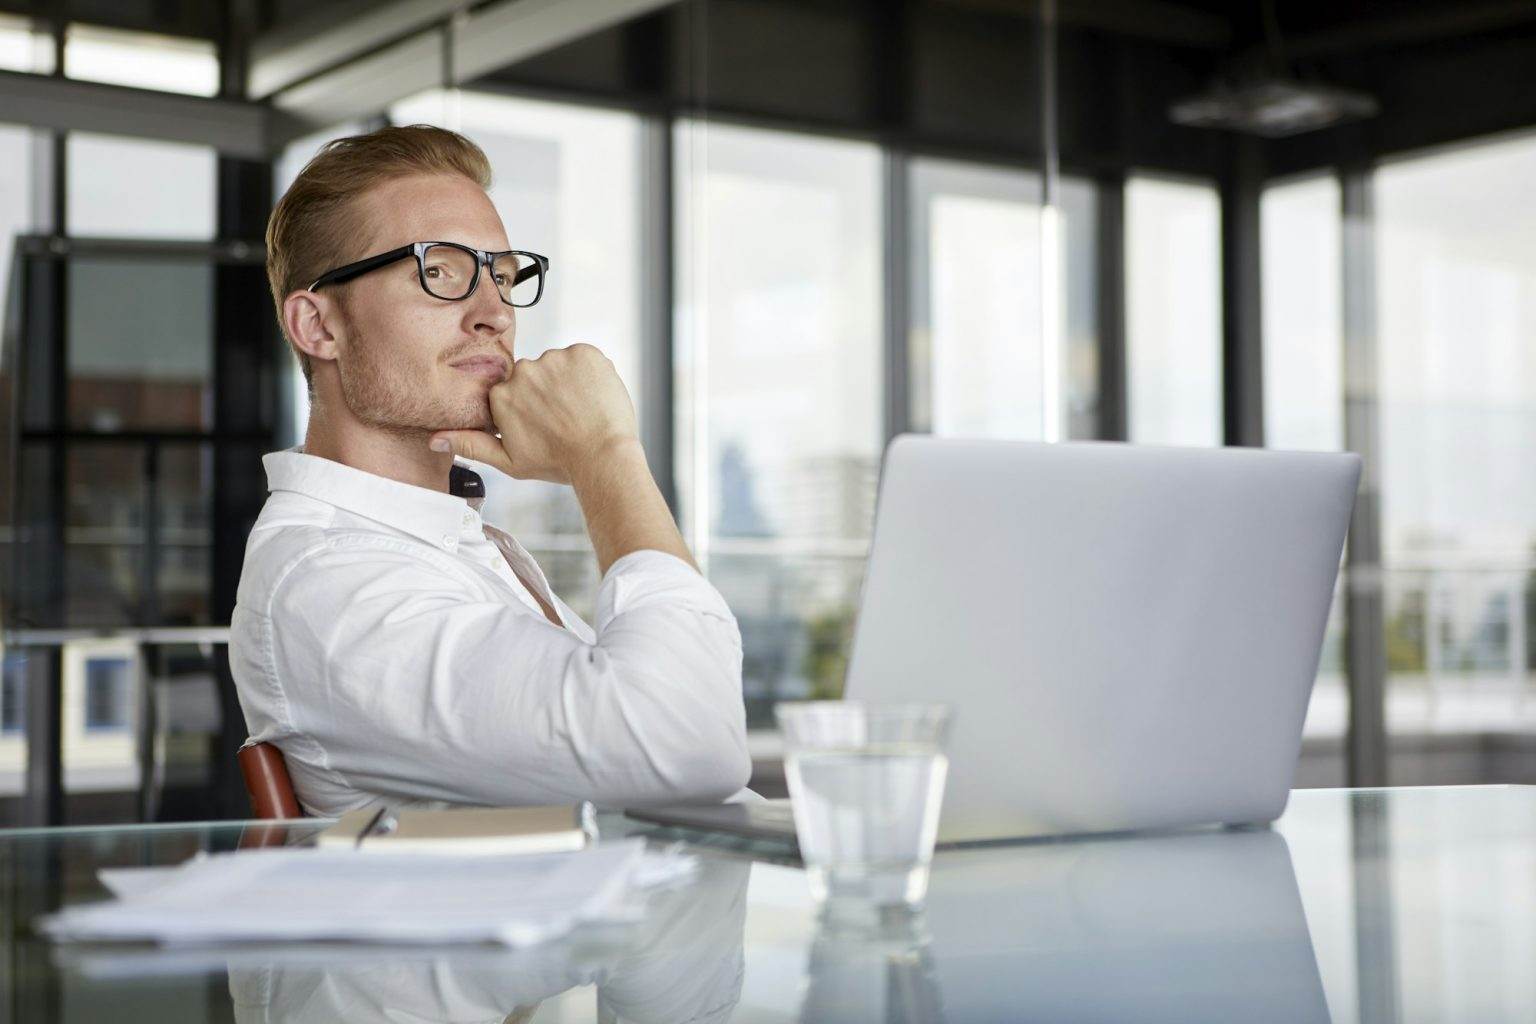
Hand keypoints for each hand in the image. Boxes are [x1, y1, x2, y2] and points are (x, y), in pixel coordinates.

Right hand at [429, 343, 637, 483]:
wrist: (602, 457)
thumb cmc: (558, 463)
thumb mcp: (508, 460)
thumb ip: (470, 445)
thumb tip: (434, 439)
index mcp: (501, 395)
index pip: (513, 391)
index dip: (531, 409)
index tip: (545, 424)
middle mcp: (523, 371)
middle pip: (535, 375)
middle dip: (548, 392)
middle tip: (565, 418)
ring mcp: (554, 359)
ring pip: (559, 365)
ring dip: (569, 382)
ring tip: (581, 410)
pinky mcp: (583, 352)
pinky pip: (583, 357)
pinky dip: (589, 373)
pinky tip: (593, 396)